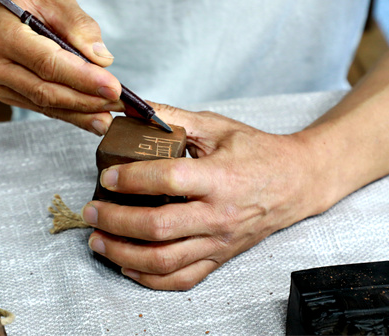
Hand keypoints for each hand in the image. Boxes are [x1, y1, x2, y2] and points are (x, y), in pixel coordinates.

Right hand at [0, 0, 122, 133]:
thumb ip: (78, 24)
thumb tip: (102, 60)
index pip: (47, 63)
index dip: (83, 79)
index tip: (114, 88)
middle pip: (45, 91)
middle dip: (86, 101)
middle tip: (118, 104)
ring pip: (43, 105)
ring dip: (79, 113)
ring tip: (109, 116)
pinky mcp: (0, 91)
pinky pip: (38, 105)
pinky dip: (67, 111)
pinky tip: (89, 114)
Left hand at [81, 103, 330, 289]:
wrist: (297, 182)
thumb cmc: (256, 152)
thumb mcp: (216, 126)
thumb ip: (172, 117)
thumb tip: (129, 110)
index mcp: (221, 177)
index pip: (169, 180)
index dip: (132, 179)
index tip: (106, 176)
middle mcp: (220, 215)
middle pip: (159, 227)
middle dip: (116, 221)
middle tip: (91, 211)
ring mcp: (220, 242)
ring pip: (165, 261)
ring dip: (123, 253)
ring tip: (98, 240)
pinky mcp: (220, 258)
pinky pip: (182, 279)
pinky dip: (150, 278)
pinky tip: (127, 265)